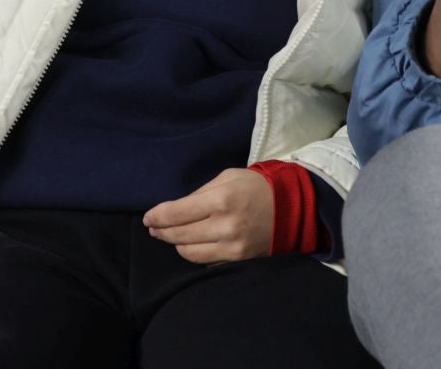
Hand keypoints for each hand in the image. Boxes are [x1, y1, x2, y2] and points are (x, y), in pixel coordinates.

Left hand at [143, 168, 273, 263]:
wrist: (292, 207)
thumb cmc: (256, 187)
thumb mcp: (227, 177)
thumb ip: (200, 193)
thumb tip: (175, 209)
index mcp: (221, 200)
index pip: (177, 213)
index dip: (157, 216)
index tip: (148, 218)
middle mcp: (225, 227)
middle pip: (179, 236)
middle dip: (162, 231)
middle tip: (154, 227)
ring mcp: (232, 248)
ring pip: (189, 254)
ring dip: (176, 245)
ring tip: (171, 236)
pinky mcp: (239, 261)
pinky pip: (206, 263)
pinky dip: (196, 254)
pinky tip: (192, 245)